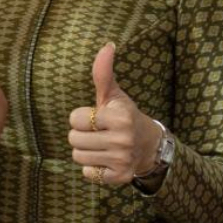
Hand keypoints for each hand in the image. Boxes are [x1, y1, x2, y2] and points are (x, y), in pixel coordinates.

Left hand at [67, 43, 161, 185]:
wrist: (149, 145)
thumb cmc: (124, 116)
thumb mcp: (114, 95)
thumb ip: (103, 73)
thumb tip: (107, 45)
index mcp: (119, 116)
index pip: (75, 118)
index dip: (82, 118)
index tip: (96, 118)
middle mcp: (122, 139)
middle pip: (73, 139)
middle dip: (81, 135)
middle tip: (98, 133)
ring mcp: (121, 160)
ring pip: (78, 157)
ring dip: (85, 152)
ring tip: (100, 146)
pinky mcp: (120, 177)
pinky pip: (87, 174)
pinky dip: (93, 169)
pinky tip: (105, 160)